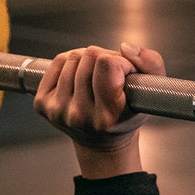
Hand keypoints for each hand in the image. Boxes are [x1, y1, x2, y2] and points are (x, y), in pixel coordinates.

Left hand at [33, 42, 166, 178]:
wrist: (104, 146)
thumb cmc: (128, 118)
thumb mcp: (150, 94)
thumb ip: (151, 65)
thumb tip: (125, 48)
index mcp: (109, 117)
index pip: (107, 64)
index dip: (120, 62)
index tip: (125, 74)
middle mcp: (81, 117)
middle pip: (89, 57)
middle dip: (103, 58)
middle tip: (110, 75)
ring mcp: (59, 111)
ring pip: (72, 57)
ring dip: (86, 60)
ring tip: (96, 77)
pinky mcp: (43, 104)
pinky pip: (56, 63)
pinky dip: (69, 62)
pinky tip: (79, 77)